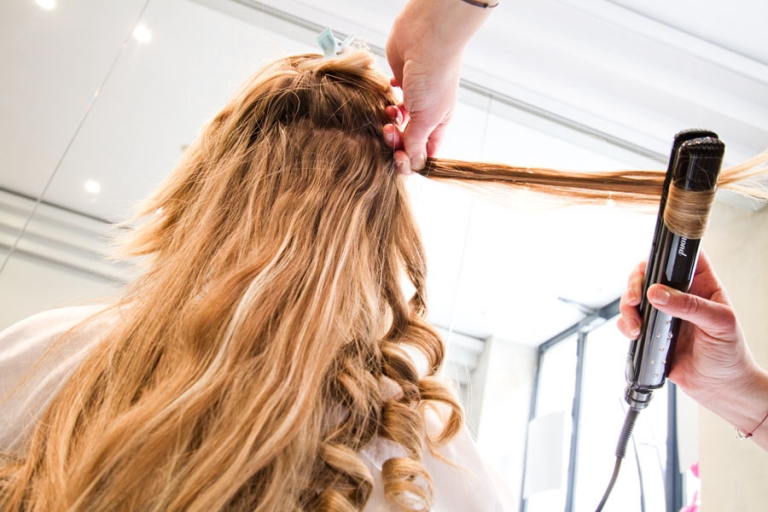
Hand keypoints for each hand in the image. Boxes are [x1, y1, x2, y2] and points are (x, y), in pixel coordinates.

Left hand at [384, 0, 492, 173]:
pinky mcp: (397, 83)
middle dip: (395, 141)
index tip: (398, 158)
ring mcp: (412, 98)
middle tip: (389, 132)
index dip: (411, 159)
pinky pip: (387, 101)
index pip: (424, 153)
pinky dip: (384, 102)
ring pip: (395, 122)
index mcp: (439, 124)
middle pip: (407, 140)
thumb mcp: (427, 117)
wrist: (426, 35)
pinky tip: (387, 97)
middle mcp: (426, 113)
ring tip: (389, 112)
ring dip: (389, 123)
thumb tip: (413, 165)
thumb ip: (416, 141)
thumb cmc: (434, 74)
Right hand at [618, 253, 767, 447]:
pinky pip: (630, 321)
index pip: (682, 259)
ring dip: (628, 307)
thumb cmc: (731, 355)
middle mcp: (681, 296)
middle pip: (649, 274)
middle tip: (635, 298)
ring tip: (636, 324)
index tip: (654, 263)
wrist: (720, 389)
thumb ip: (690, 306)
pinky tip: (635, 333)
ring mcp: (664, 314)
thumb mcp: (719, 324)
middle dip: (636, 283)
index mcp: (702, 286)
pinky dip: (626, 324)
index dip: (667, 254)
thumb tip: (659, 293)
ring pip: (636, 297)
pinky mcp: (652, 332)